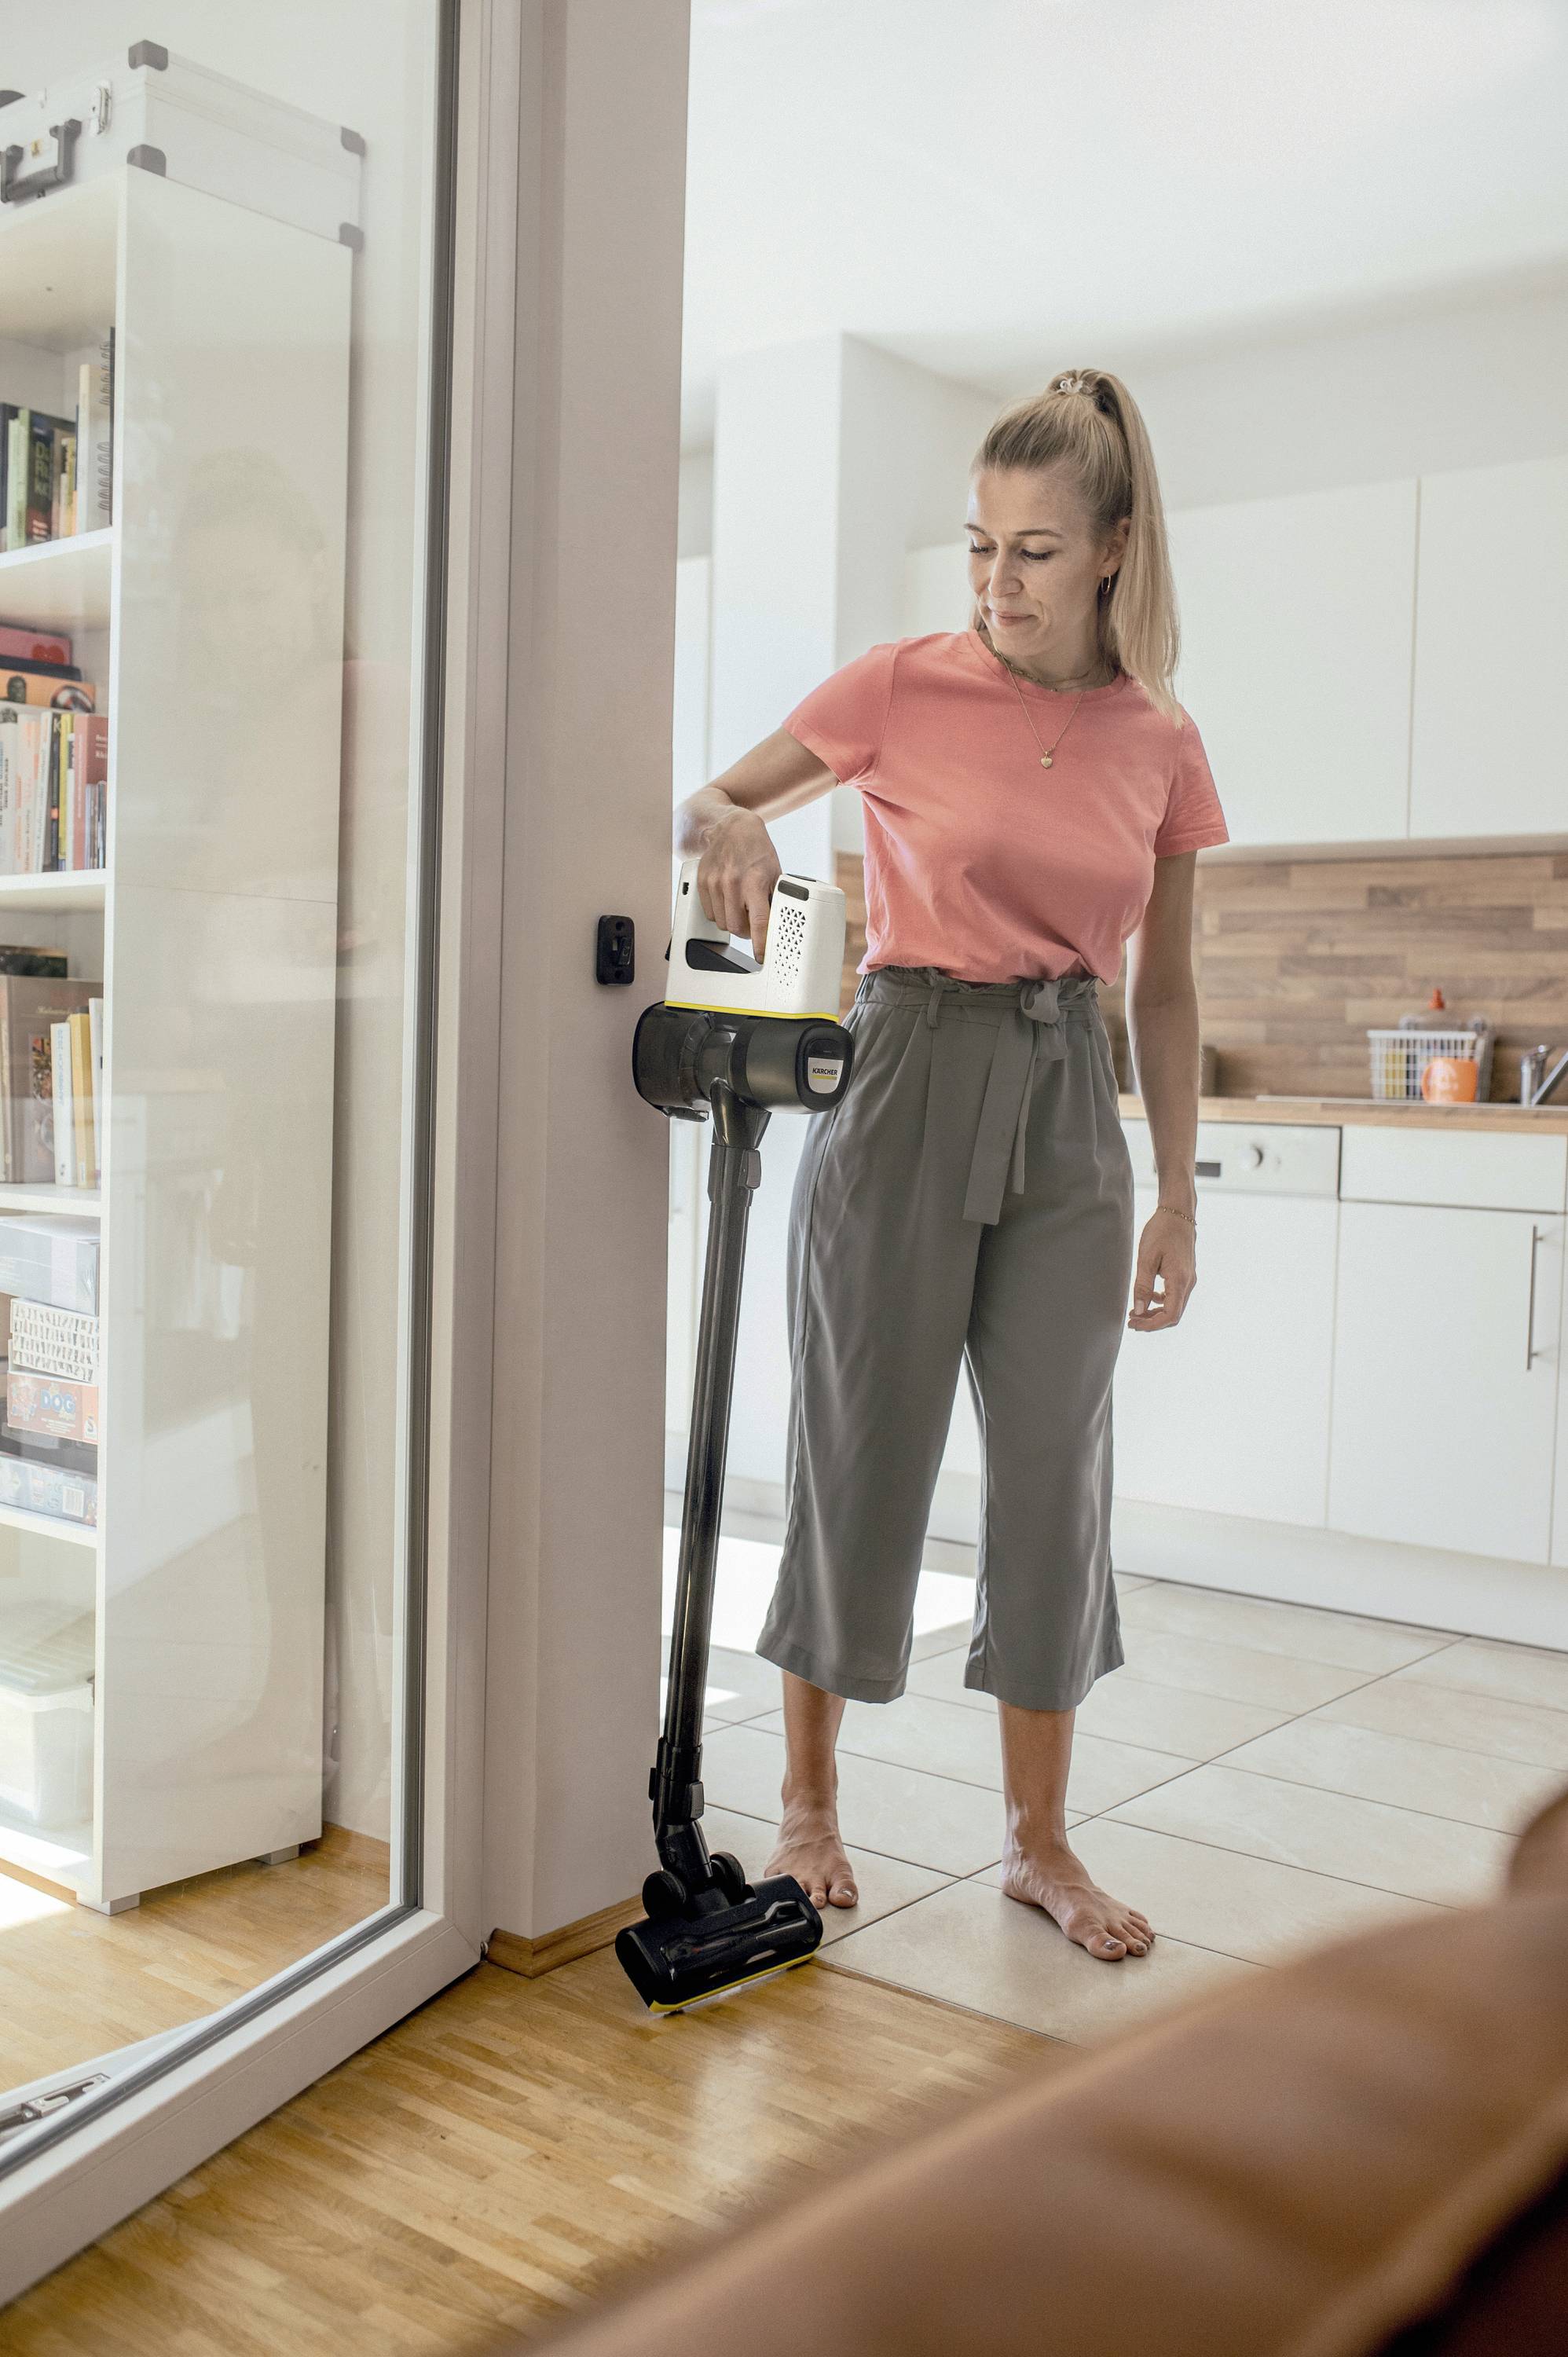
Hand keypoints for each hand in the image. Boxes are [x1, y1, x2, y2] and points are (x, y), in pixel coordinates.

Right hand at [696, 808, 779, 959]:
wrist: (733, 828)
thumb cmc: (757, 850)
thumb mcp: (775, 872)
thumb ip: (775, 899)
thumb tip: (778, 924)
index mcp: (754, 882)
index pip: (759, 922)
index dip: (761, 944)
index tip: (763, 957)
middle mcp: (732, 883)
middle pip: (737, 928)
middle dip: (747, 932)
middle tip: (754, 923)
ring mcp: (714, 883)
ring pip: (722, 924)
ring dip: (733, 922)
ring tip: (741, 908)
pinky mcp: (702, 882)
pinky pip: (710, 913)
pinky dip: (720, 913)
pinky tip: (728, 901)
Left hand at [1128, 1207, 1195, 1331]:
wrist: (1178, 1213)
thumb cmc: (1161, 1231)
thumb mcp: (1146, 1258)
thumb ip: (1142, 1286)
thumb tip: (1139, 1310)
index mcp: (1180, 1280)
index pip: (1170, 1315)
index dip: (1152, 1325)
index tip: (1134, 1324)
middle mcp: (1188, 1283)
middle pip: (1173, 1315)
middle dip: (1152, 1322)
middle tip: (1131, 1321)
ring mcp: (1188, 1279)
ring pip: (1174, 1306)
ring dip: (1156, 1313)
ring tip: (1136, 1312)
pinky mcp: (1185, 1274)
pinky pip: (1175, 1296)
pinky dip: (1161, 1302)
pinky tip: (1147, 1297)